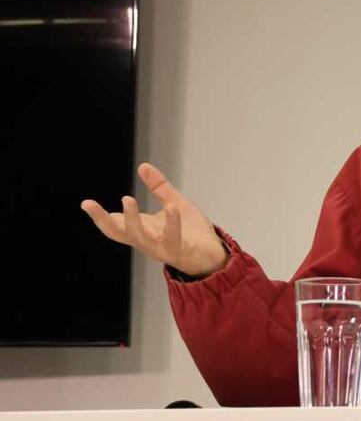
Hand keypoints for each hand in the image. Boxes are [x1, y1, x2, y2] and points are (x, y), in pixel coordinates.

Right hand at [81, 163, 227, 277]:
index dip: (99, 216)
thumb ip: (159, 187)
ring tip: (127, 199)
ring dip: (131, 220)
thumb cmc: (192, 233)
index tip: (85, 203)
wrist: (215, 254)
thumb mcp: (174, 203)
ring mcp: (163, 248)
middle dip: (103, 220)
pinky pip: (172, 238)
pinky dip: (171, 222)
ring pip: (140, 238)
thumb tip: (142, 166)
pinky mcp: (181, 250)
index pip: (116, 224)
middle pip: (119, 234)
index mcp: (144, 230)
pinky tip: (170, 207)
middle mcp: (148, 241)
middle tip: (89, 204)